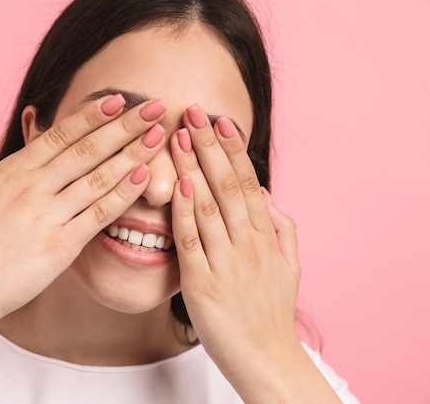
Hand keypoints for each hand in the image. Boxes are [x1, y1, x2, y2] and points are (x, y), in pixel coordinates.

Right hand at [0, 95, 166, 326]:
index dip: (93, 115)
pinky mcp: (60, 246)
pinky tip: (145, 177)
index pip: (60, 135)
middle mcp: (31, 188)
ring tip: (160, 134)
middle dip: (125, 125)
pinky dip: (123, 194)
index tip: (120, 100)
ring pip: (98, 177)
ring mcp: (47, 216)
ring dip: (132, 153)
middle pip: (87, 149)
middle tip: (155, 106)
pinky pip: (99, 214)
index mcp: (10, 172)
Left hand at [170, 104, 300, 370]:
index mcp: (265, 236)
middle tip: (193, 110)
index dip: (232, 149)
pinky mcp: (203, 284)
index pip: (246, 182)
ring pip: (209, 207)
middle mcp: (249, 244)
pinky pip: (192, 243)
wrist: (265, 358)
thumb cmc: (271, 311)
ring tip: (179, 135)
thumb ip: (281, 227)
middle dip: (210, 145)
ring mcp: (227, 263)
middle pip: (227, 185)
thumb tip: (264, 193)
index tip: (219, 120)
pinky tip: (178, 186)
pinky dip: (185, 214)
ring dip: (193, 168)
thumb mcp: (289, 266)